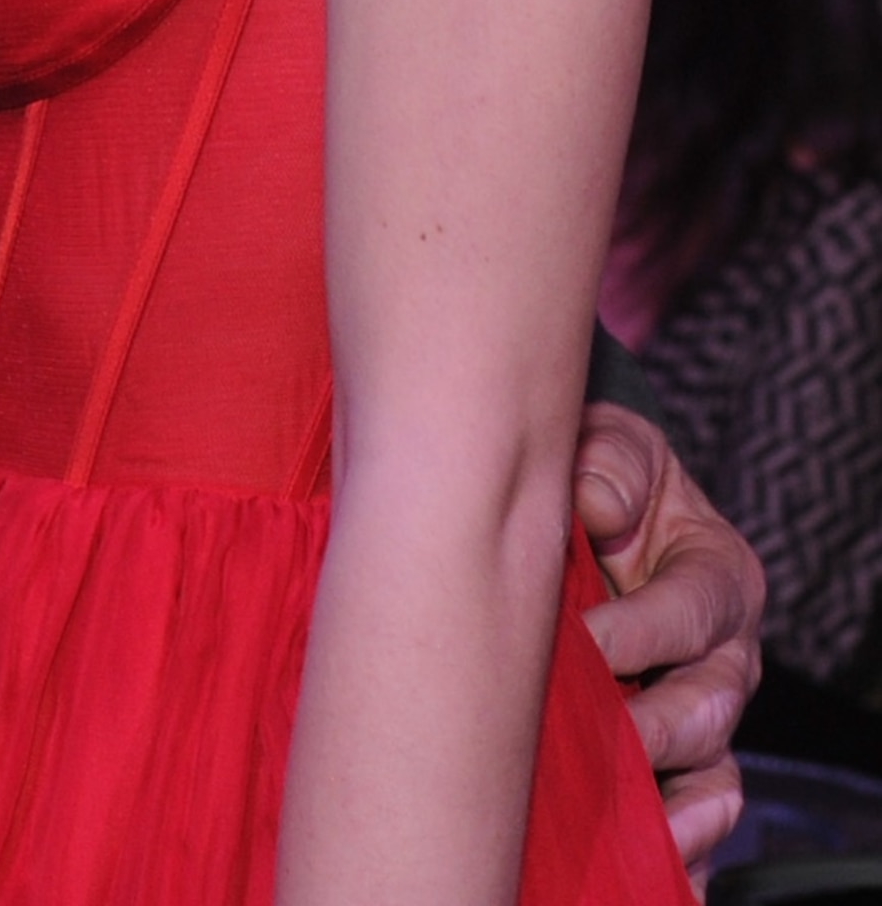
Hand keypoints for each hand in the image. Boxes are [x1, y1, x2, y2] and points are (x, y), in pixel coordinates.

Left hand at [575, 401, 762, 882]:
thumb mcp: (609, 447)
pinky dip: (677, 849)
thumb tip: (597, 508)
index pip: (693, 610)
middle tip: (594, 733)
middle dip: (650, 724)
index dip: (641, 629)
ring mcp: (708, 715)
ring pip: (709, 771)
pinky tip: (646, 867)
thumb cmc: (599, 476)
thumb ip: (609, 466)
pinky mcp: (683, 763)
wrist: (586, 512)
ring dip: (666, 796)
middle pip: (708, 705)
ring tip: (621, 812)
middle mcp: (726, 654)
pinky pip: (697, 820)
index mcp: (719, 575)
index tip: (584, 643)